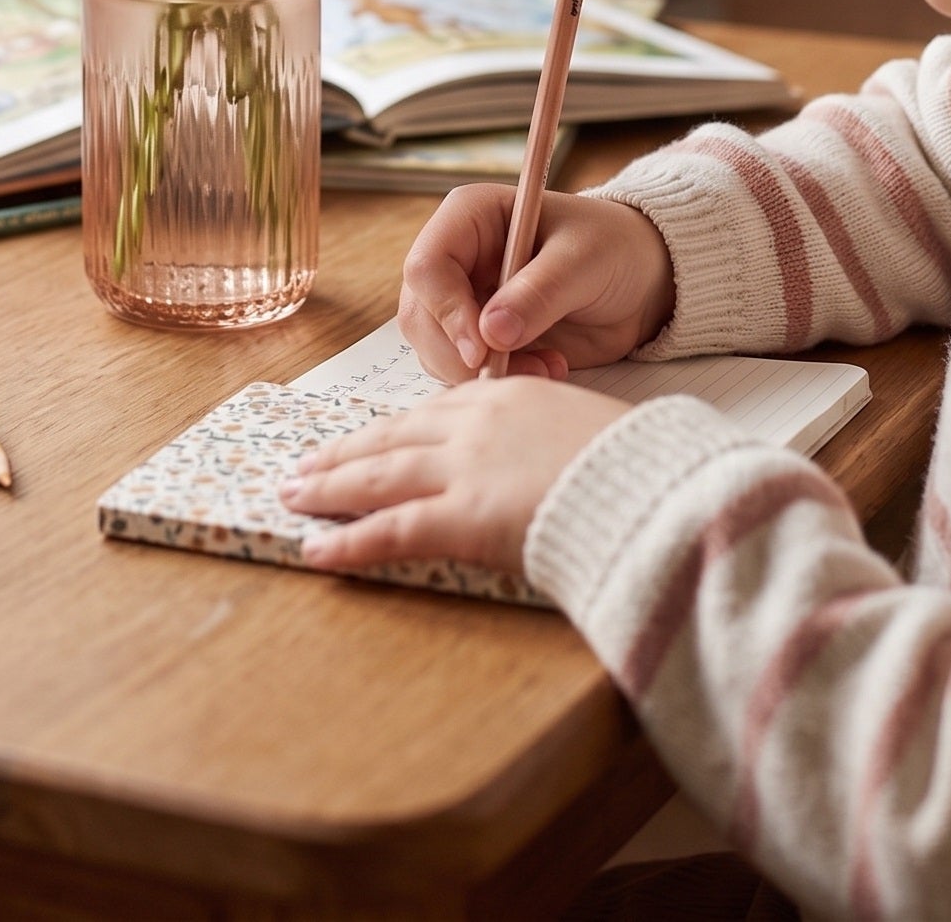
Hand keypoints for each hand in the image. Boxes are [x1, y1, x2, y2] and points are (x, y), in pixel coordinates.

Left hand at [280, 376, 627, 574]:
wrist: (657, 487)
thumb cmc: (640, 468)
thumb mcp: (586, 432)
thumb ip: (546, 443)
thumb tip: (536, 467)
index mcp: (508, 398)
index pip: (430, 413)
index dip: (389, 431)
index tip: (362, 440)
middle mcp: (475, 424)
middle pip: (392, 438)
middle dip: (343, 454)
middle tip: (304, 465)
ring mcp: (466, 468)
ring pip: (379, 476)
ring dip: (329, 489)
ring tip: (293, 498)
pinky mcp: (464, 516)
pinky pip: (392, 529)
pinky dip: (348, 541)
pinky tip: (317, 553)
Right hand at [399, 185, 675, 381]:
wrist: (641, 281)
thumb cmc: (612, 248)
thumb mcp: (583, 261)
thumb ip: (539, 293)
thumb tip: (491, 332)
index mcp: (470, 217)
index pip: (426, 265)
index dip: (446, 310)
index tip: (482, 349)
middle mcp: (456, 258)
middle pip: (420, 315)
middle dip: (460, 354)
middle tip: (514, 372)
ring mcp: (464, 299)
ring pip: (434, 349)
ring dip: (482, 372)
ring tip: (546, 367)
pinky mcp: (479, 336)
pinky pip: (461, 369)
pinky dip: (497, 381)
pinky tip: (546, 369)